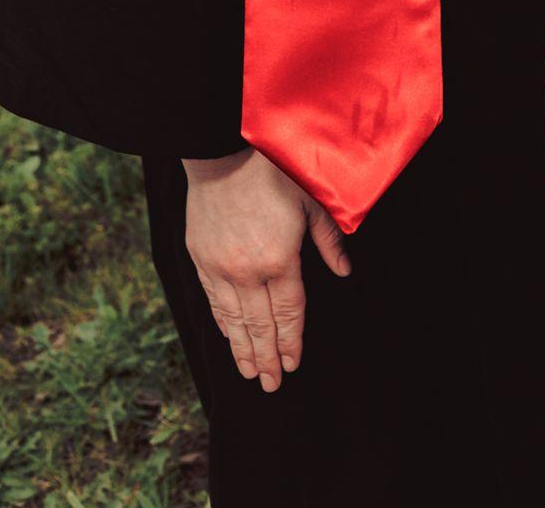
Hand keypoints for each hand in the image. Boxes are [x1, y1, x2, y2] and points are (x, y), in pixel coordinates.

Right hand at [183, 149, 350, 391]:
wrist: (221, 157)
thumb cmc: (272, 175)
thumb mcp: (312, 203)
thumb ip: (328, 242)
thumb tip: (345, 272)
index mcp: (279, 260)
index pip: (288, 313)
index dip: (292, 342)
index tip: (294, 364)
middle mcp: (247, 272)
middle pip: (260, 326)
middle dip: (267, 358)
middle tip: (271, 386)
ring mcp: (219, 269)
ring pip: (233, 320)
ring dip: (243, 350)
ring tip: (249, 373)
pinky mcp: (199, 260)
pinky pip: (213, 302)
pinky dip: (223, 324)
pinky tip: (229, 337)